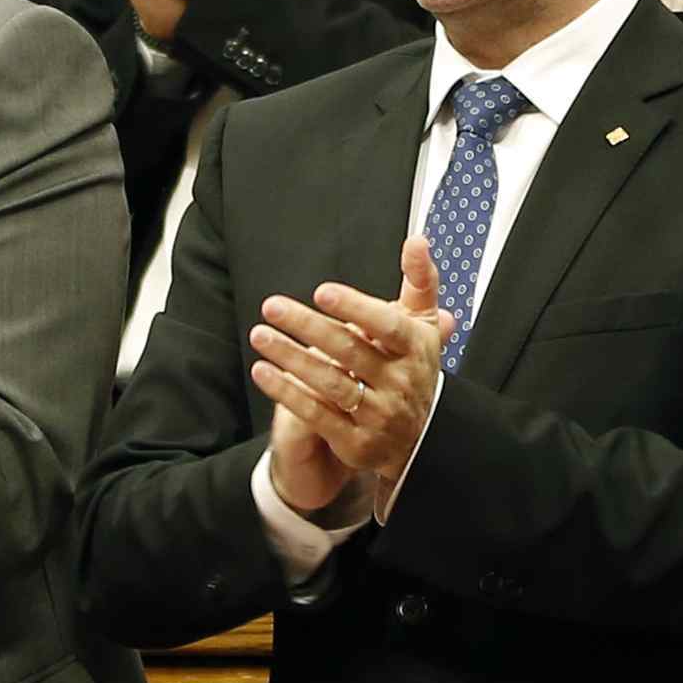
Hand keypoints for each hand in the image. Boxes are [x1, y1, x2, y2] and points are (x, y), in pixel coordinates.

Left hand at [251, 239, 449, 523]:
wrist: (422, 438)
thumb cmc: (414, 368)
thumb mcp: (423, 326)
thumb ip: (420, 281)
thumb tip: (417, 241)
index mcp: (416, 350)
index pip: (386, 325)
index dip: (354, 307)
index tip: (321, 291)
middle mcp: (400, 383)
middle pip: (349, 350)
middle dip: (307, 326)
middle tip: (272, 305)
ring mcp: (378, 415)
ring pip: (329, 382)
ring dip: (290, 357)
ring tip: (260, 334)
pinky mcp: (356, 442)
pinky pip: (316, 414)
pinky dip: (287, 392)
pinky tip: (263, 371)